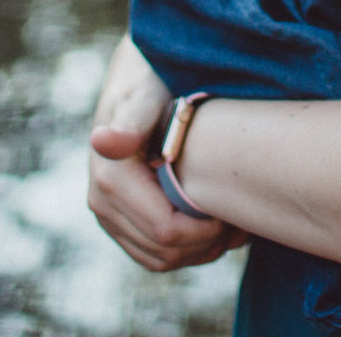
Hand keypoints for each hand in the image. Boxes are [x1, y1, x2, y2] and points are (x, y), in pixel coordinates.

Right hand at [87, 36, 248, 271]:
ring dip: (199, 250)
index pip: (166, 232)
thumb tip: (104, 141)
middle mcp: (101, 202)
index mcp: (110, 178)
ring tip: (230, 221)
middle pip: (166, 252)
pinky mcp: (119, 222)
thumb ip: (133, 120)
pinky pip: (155, 256)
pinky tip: (212, 225)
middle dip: (207, 243)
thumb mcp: (148, 95)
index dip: (207, 230)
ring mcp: (108, 215)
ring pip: (162, 260)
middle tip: (240, 218)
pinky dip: (187, 250)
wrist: (138, 81)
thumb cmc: (152, 83)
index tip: (234, 208)